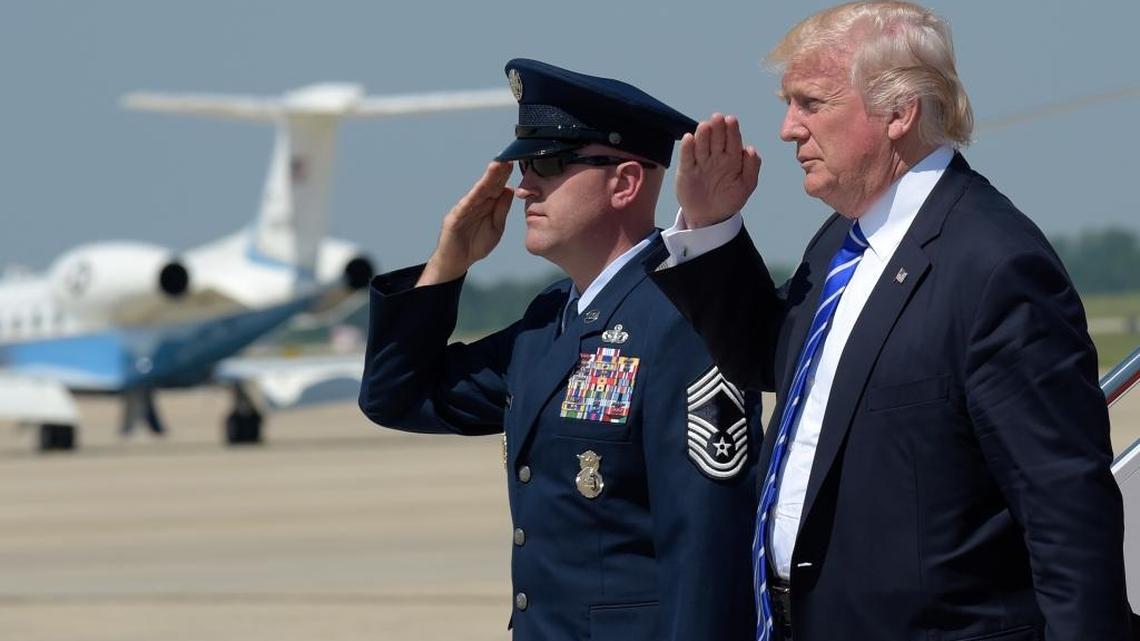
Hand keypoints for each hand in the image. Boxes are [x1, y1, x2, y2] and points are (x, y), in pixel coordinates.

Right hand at [418, 161, 513, 285]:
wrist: (458, 262)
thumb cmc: (475, 244)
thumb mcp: (496, 227)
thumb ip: (501, 209)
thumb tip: (509, 189)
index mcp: (485, 206)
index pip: (497, 187)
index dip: (504, 175)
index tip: (514, 162)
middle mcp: (474, 204)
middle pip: (488, 185)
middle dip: (498, 171)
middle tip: (508, 158)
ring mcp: (463, 210)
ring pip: (477, 192)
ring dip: (487, 179)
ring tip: (496, 166)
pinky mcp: (454, 220)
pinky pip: (465, 207)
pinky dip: (472, 197)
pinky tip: (480, 188)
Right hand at [675, 113, 760, 227]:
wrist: (710, 217)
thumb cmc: (729, 199)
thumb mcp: (746, 186)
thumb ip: (752, 167)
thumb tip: (751, 149)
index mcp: (732, 158)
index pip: (732, 141)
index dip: (732, 130)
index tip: (731, 120)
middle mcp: (716, 156)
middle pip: (716, 139)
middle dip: (717, 129)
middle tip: (718, 118)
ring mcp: (701, 162)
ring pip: (701, 145)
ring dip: (702, 135)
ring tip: (705, 126)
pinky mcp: (687, 170)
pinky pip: (687, 157)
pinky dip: (687, 148)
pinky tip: (689, 138)